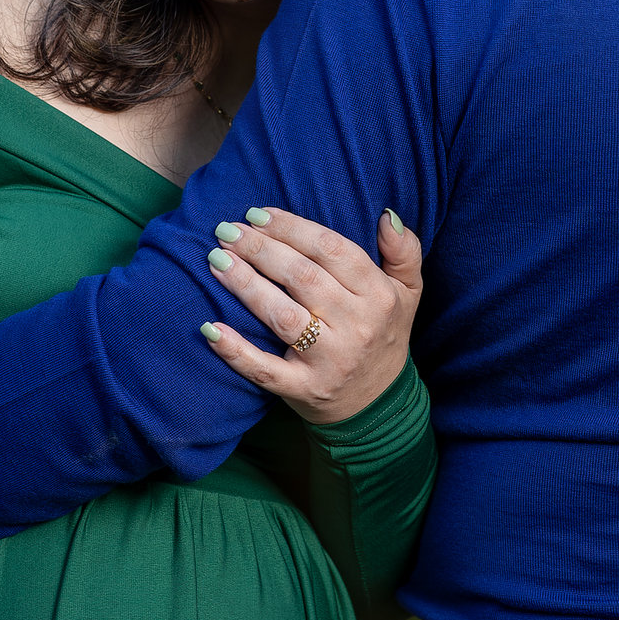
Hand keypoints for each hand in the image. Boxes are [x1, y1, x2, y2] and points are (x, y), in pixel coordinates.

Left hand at [197, 206, 423, 424]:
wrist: (380, 405)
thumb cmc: (384, 334)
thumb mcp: (408, 292)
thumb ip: (404, 251)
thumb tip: (387, 216)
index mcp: (379, 296)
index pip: (332, 250)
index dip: (292, 228)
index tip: (258, 214)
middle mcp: (356, 327)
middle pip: (302, 278)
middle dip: (261, 249)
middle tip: (228, 230)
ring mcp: (329, 361)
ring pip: (282, 316)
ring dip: (245, 285)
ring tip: (217, 260)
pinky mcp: (303, 389)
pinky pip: (264, 370)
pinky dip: (235, 351)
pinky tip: (210, 328)